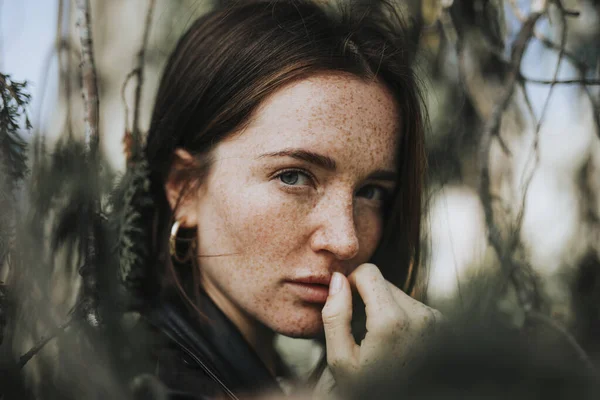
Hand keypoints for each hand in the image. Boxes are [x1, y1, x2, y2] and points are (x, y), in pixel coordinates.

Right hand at [321, 263, 442, 384]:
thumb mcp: (341, 359)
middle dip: (369, 299)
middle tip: (362, 331)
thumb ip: (335, 315)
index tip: (346, 301)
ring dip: (385, 309)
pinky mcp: (443, 326)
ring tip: (380, 342)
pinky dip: (401, 318)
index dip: (351, 283)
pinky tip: (396, 343)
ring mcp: (436, 321)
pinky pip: (414, 307)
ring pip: (399, 294)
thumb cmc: (371, 390)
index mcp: (392, 320)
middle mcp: (420, 315)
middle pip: (384, 282)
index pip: (369, 272)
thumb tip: (337, 280)